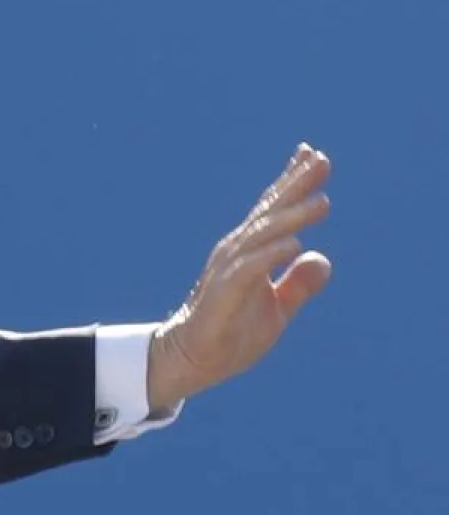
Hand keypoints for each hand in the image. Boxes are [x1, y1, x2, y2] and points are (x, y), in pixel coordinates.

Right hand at [147, 143, 332, 410]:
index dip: (291, 182)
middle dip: (294, 185)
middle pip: (269, 212)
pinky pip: (250, 269)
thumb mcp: (276, 309)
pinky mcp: (223, 293)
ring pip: (262, 236)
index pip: (272, 211)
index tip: (311, 154)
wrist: (192, 360)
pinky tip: (294, 243)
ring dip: (291, 217)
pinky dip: (271, 255)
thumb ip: (298, 284)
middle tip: (319, 158)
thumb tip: (322, 258)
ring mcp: (227, 270)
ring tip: (322, 202)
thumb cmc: (231, 333)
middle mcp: (235, 253)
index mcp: (248, 253)